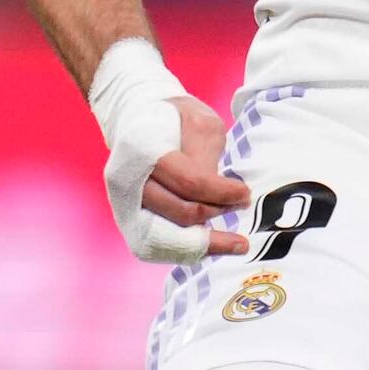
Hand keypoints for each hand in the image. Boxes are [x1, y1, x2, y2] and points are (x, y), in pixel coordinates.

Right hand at [88, 37, 247, 259]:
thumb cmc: (173, 120)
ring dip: (207, 241)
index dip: (223, 193)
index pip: (190, 182)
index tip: (245, 193)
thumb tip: (222, 195)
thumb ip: (208, 158)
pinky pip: (159, 247)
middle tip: (240, 204)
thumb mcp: (199, 121)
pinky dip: (187, 250)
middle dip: (217, 212)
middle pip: (181, 213)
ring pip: (169, 238)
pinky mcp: (127, 221)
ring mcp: (123, 204)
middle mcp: (126, 181)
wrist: (134, 120)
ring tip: (235, 241)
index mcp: (142, 148)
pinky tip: (212, 245)